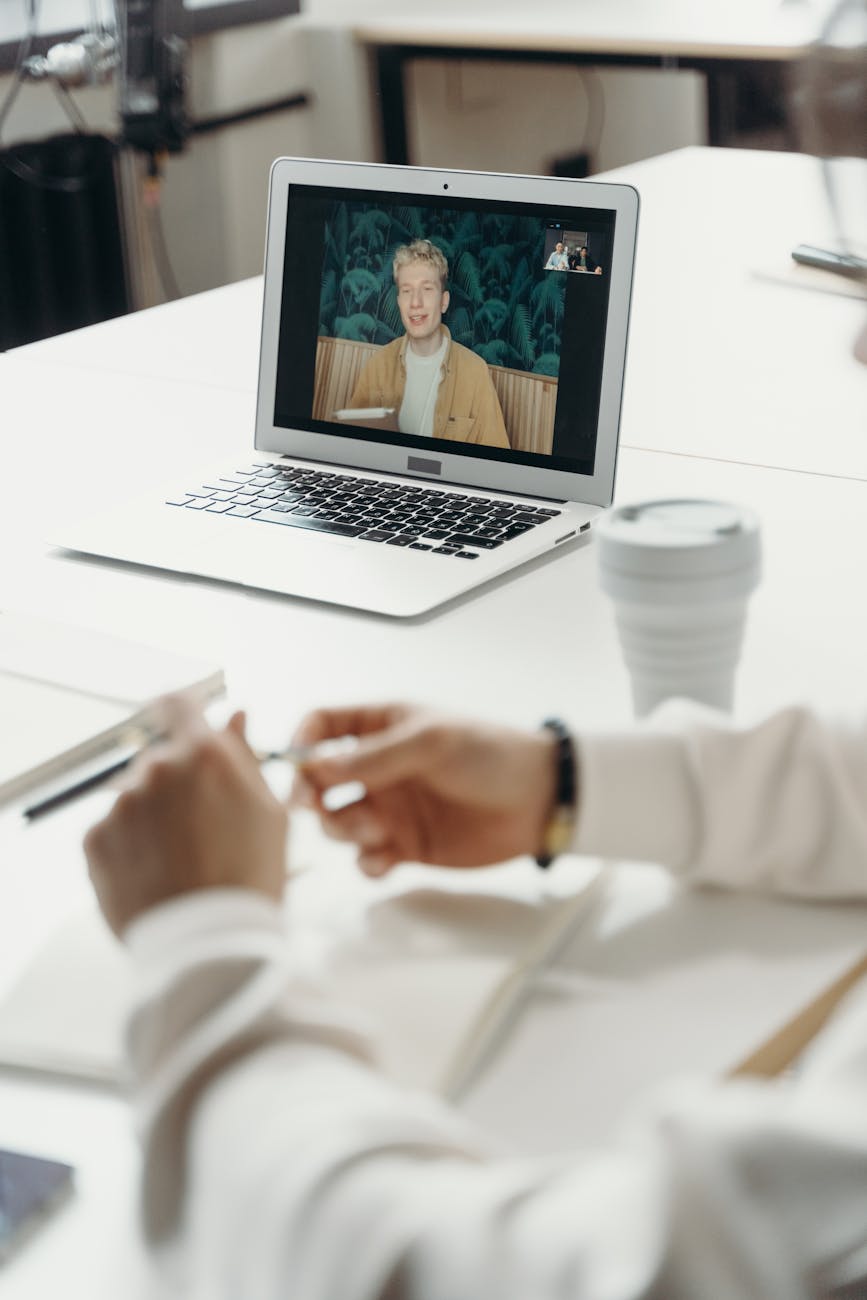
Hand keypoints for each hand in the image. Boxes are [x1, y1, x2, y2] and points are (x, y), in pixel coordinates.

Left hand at [85, 695, 288, 935]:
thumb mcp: (268, 812)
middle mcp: (156, 769)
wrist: (209, 945)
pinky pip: (113, 830)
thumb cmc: (249, 878)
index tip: (183, 723)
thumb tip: (234, 716)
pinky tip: (157, 873)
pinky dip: (130, 846)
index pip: (178, 705)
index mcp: (203, 754)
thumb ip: (245, 756)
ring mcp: (121, 804)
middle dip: (176, 783)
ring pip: (136, 797)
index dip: (180, 712)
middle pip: (160, 759)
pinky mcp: (95, 839)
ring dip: (153, 816)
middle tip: (200, 827)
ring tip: (180, 860)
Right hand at [290, 704, 557, 876]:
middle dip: (312, 798)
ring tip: (375, 832)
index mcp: (382, 726)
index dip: (302, 745)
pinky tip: (386, 860)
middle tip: (318, 810)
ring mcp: (391, 808)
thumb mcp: (430, 742)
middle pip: (318, 783)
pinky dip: (367, 863)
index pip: (322, 726)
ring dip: (343, 830)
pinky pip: (367, 859)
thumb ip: (373, 757)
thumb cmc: (490, 754)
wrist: (539, 801)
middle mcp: (379, 767)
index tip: (298, 769)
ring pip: (338, 823)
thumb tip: (316, 768)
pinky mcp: (406, 846)